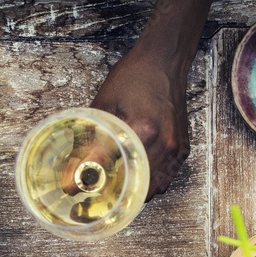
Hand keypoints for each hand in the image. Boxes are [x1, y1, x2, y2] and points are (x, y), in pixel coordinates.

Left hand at [89, 46, 189, 200]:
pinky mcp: (182, 149)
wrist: (164, 62)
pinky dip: (152, 183)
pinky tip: (139, 176)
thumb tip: (74, 164)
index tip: (73, 188)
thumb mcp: (105, 103)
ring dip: (136, 192)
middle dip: (117, 194)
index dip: (88, 179)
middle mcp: (163, 144)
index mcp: (142, 130)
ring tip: (118, 188)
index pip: (111, 166)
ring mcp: (175, 149)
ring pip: (155, 188)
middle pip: (137, 186)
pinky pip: (168, 179)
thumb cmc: (135, 76)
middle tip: (98, 193)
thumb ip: (89, 137)